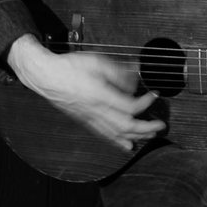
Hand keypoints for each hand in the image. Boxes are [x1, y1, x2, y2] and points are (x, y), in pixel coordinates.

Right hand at [7, 34, 165, 149]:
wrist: (46, 76)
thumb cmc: (69, 67)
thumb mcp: (97, 61)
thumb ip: (119, 71)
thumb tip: (136, 77)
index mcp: (100, 95)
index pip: (130, 107)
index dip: (146, 103)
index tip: (154, 94)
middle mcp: (96, 111)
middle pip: (127, 127)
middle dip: (147, 129)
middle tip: (160, 125)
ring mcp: (90, 118)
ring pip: (117, 135)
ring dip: (137, 137)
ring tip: (151, 136)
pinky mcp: (85, 121)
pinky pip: (105, 136)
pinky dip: (119, 142)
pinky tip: (128, 145)